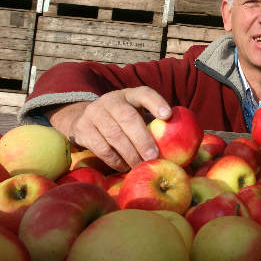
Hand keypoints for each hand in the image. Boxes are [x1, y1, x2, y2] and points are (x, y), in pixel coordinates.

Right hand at [47, 86, 171, 171]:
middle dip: (142, 139)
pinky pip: (101, 147)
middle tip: (154, 156)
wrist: (84, 118)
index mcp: (129, 95)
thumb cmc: (122, 120)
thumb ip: (151, 123)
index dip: (156, 103)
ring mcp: (94, 113)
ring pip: (114, 135)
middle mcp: (111, 100)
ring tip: (141, 165)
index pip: (144, 93)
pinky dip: (115, 160)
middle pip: (127, 117)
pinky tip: (124, 167)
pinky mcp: (83, 129)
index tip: (168, 115)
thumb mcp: (135, 113)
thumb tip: (178, 144)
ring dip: (130, 153)